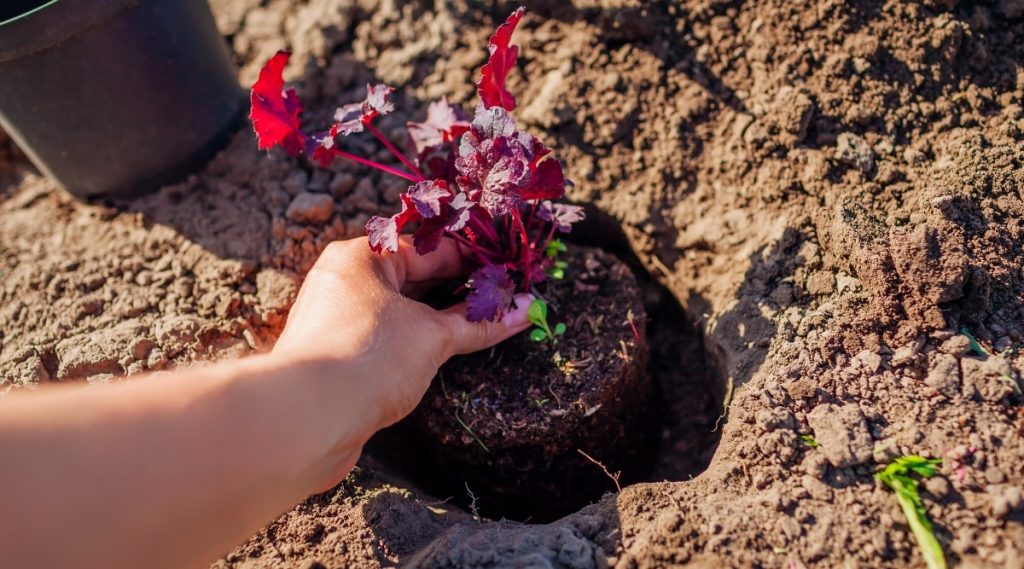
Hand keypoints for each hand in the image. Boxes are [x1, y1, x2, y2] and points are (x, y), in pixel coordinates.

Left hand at [272, 237, 532, 455]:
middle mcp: (346, 282)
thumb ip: (479, 323)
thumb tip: (525, 310)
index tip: (512, 271)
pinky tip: (451, 354)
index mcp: (362, 257)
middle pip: (416, 278)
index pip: (430, 249)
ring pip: (404, 312)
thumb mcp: (434, 336)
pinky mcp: (340, 358)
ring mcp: (340, 320)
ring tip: (490, 325)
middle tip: (510, 299)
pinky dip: (421, 344)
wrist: (307, 420)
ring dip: (443, 320)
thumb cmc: (370, 357)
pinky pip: (390, 339)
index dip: (474, 260)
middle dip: (462, 291)